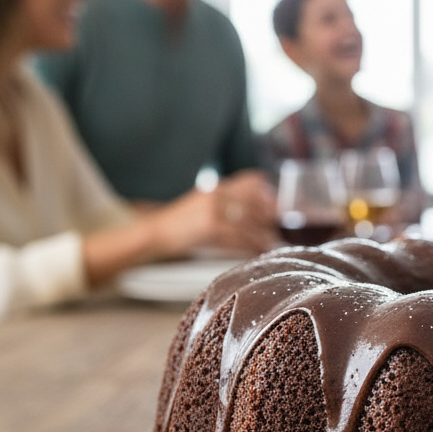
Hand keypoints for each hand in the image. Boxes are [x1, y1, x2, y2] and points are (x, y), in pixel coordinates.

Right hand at [148, 171, 276, 257]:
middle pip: (254, 203)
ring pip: (249, 222)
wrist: (154, 233)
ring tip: (273, 243)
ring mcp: (213, 210)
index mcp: (216, 187)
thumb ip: (225, 202)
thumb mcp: (202, 204)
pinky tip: (260, 251)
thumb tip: (253, 213)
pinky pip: (239, 237)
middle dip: (269, 218)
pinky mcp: (210, 227)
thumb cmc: (180, 223)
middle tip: (278, 229)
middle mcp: (216, 194)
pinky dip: (252, 245)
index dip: (267, 192)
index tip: (277, 205)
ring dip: (264, 235)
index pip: (250, 180)